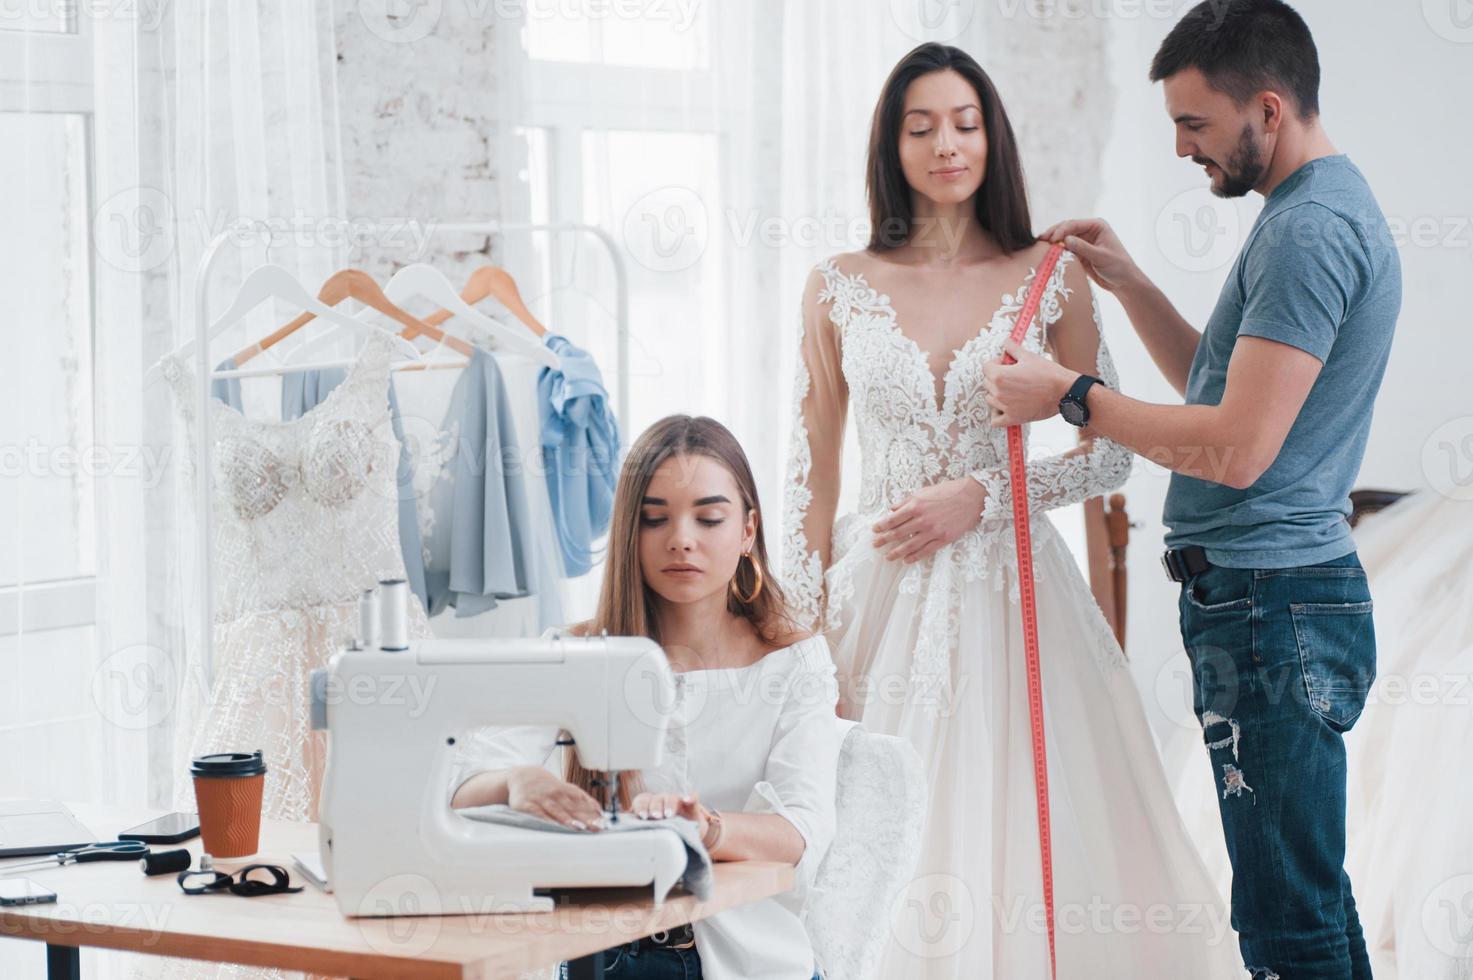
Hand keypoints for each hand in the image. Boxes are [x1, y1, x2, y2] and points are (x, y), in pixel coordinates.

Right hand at [506, 766, 605, 830]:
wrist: (521, 776)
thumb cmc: (546, 786)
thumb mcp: (563, 788)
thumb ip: (580, 798)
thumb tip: (599, 810)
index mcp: (565, 790)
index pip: (581, 800)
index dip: (593, 811)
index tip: (603, 821)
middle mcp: (554, 793)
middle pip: (572, 807)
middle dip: (585, 818)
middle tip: (597, 827)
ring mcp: (541, 799)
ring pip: (556, 810)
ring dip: (568, 819)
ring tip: (580, 827)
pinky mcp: (526, 805)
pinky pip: (537, 813)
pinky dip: (546, 819)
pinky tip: (554, 825)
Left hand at [631, 790, 709, 836]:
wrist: (687, 834)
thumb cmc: (665, 832)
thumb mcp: (651, 831)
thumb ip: (638, 829)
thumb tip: (619, 830)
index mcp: (650, 806)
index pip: (642, 800)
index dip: (641, 806)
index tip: (641, 815)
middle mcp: (662, 801)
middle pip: (656, 798)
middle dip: (654, 806)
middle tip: (655, 816)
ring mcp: (677, 802)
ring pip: (671, 797)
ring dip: (668, 804)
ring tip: (668, 814)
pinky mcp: (692, 806)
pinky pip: (693, 797)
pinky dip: (690, 797)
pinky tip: (687, 799)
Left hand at [872, 477, 988, 562]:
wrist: (971, 497)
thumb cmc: (947, 492)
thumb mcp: (923, 492)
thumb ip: (906, 501)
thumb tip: (892, 510)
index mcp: (915, 506)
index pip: (893, 519)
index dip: (882, 526)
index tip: (875, 530)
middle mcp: (922, 519)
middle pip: (898, 533)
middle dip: (884, 540)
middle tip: (875, 545)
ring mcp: (933, 531)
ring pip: (910, 545)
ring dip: (896, 552)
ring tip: (888, 557)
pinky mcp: (944, 539)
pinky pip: (926, 551)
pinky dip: (914, 557)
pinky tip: (906, 560)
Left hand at [982, 338, 1078, 427]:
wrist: (1064, 392)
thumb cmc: (1048, 374)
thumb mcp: (1029, 357)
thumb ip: (1012, 349)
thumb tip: (1006, 341)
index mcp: (1000, 376)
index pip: (986, 367)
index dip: (996, 363)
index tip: (1006, 364)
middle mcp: (999, 392)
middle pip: (987, 382)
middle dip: (997, 377)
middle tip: (1013, 376)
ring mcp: (1004, 407)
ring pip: (990, 399)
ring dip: (997, 394)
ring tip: (1012, 390)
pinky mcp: (1013, 418)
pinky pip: (995, 420)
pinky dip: (998, 415)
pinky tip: (1005, 408)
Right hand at [1039, 218, 1140, 293]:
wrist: (1123, 282)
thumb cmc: (1118, 266)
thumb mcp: (1101, 256)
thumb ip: (1083, 248)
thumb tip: (1064, 240)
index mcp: (1097, 226)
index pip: (1074, 224)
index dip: (1061, 230)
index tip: (1052, 239)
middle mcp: (1089, 231)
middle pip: (1066, 229)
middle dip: (1053, 234)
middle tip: (1040, 241)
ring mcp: (1083, 242)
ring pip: (1064, 239)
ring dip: (1053, 243)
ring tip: (1040, 247)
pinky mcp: (1079, 254)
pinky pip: (1065, 250)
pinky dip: (1057, 252)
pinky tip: (1047, 255)